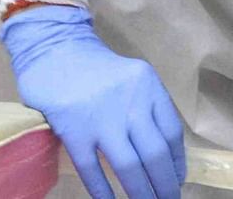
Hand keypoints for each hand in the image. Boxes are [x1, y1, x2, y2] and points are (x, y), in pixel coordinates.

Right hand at [1, 5, 185, 198]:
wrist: (53, 49)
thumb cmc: (95, 68)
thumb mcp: (133, 78)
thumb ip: (147, 107)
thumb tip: (161, 152)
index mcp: (150, 87)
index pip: (172, 132)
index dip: (177, 162)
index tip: (178, 179)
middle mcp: (131, 102)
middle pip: (155, 154)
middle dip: (164, 184)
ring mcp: (101, 118)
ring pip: (129, 165)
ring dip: (140, 192)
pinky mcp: (73, 130)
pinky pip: (92, 168)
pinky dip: (102, 189)